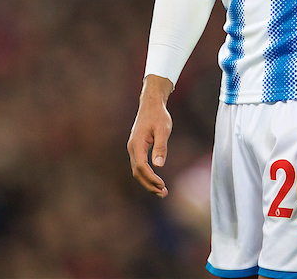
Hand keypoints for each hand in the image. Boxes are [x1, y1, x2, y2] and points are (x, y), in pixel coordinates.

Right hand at [128, 75, 174, 197]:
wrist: (151, 104)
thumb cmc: (158, 116)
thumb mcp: (163, 129)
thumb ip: (161, 147)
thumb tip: (158, 165)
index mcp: (137, 144)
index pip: (141, 167)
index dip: (151, 178)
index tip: (162, 185)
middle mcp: (132, 148)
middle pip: (138, 172)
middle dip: (149, 184)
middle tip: (164, 193)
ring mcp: (134, 149)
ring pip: (138, 170)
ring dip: (148, 182)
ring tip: (162, 191)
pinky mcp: (138, 148)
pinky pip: (140, 165)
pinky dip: (147, 175)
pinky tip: (157, 180)